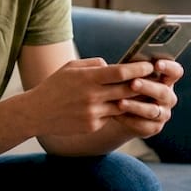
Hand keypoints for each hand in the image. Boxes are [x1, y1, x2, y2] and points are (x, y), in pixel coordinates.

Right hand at [22, 57, 159, 136]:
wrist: (36, 113)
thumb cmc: (54, 86)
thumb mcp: (70, 68)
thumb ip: (93, 64)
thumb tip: (113, 65)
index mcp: (87, 78)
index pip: (121, 72)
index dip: (139, 68)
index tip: (150, 65)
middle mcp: (92, 96)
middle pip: (127, 89)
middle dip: (143, 84)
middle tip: (154, 79)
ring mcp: (93, 113)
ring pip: (123, 105)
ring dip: (132, 100)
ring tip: (142, 94)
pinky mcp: (92, 126)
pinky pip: (110, 117)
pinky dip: (113, 112)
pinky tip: (114, 107)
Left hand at [114, 59, 183, 136]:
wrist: (120, 112)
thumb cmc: (125, 86)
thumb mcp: (126, 76)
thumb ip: (121, 69)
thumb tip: (100, 61)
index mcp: (166, 79)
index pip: (175, 71)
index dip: (169, 67)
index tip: (157, 64)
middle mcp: (168, 97)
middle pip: (163, 92)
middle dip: (148, 87)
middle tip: (133, 83)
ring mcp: (163, 113)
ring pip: (152, 110)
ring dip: (136, 106)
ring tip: (120, 102)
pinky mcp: (154, 127)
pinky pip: (143, 124)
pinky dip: (129, 119)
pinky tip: (116, 115)